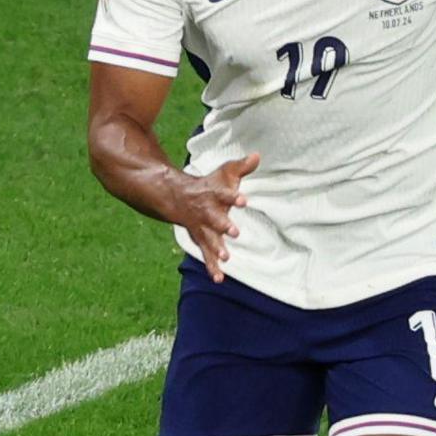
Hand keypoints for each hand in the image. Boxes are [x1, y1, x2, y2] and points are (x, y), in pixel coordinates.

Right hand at [171, 153, 259, 281]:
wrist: (177, 197)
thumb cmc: (208, 185)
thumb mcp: (224, 174)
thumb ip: (241, 167)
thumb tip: (257, 155)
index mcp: (213, 194)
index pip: (224, 194)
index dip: (233, 197)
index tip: (243, 200)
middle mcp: (207, 212)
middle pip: (215, 219)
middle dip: (224, 226)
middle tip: (235, 232)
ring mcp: (202, 228)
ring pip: (209, 239)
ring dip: (217, 249)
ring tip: (227, 259)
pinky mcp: (201, 240)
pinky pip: (206, 255)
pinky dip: (212, 267)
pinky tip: (219, 279)